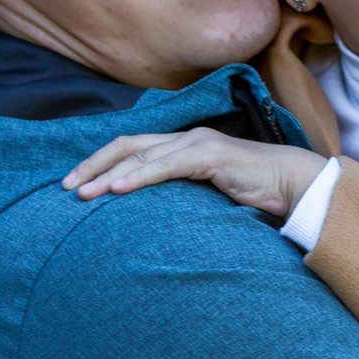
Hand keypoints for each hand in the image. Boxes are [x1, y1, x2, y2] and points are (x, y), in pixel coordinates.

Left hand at [63, 129, 324, 219]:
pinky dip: (139, 176)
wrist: (294, 186)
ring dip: (108, 174)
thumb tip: (149, 221)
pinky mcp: (211, 155)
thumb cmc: (253, 194)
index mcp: (181, 146)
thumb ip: (180, 198)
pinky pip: (167, 164)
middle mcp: (185, 138)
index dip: (99, 163)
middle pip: (126, 144)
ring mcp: (198, 143)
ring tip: (82, 193)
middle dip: (92, 165)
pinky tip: (118, 189)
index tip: (72, 184)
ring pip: (141, 153)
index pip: (130, 147)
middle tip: (64, 188)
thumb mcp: (205, 197)